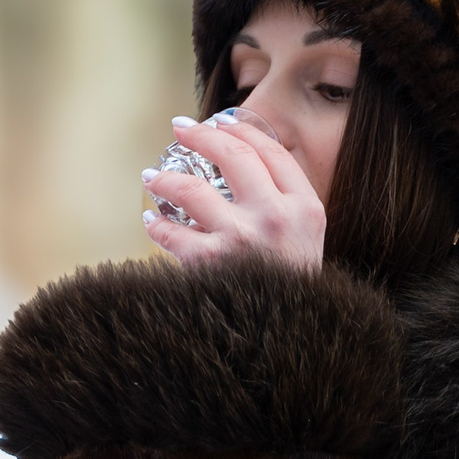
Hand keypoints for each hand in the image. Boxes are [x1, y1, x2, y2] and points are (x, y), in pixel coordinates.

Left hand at [141, 109, 324, 269]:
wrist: (289, 338)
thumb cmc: (291, 287)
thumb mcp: (307, 239)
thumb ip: (285, 203)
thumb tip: (243, 164)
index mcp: (306, 207)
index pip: (271, 151)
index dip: (240, 130)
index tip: (219, 120)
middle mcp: (276, 216)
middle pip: (233, 156)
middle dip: (201, 135)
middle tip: (180, 129)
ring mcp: (243, 239)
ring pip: (192, 189)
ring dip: (166, 178)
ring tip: (152, 176)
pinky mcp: (212, 263)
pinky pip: (172, 234)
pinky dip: (156, 226)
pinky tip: (151, 220)